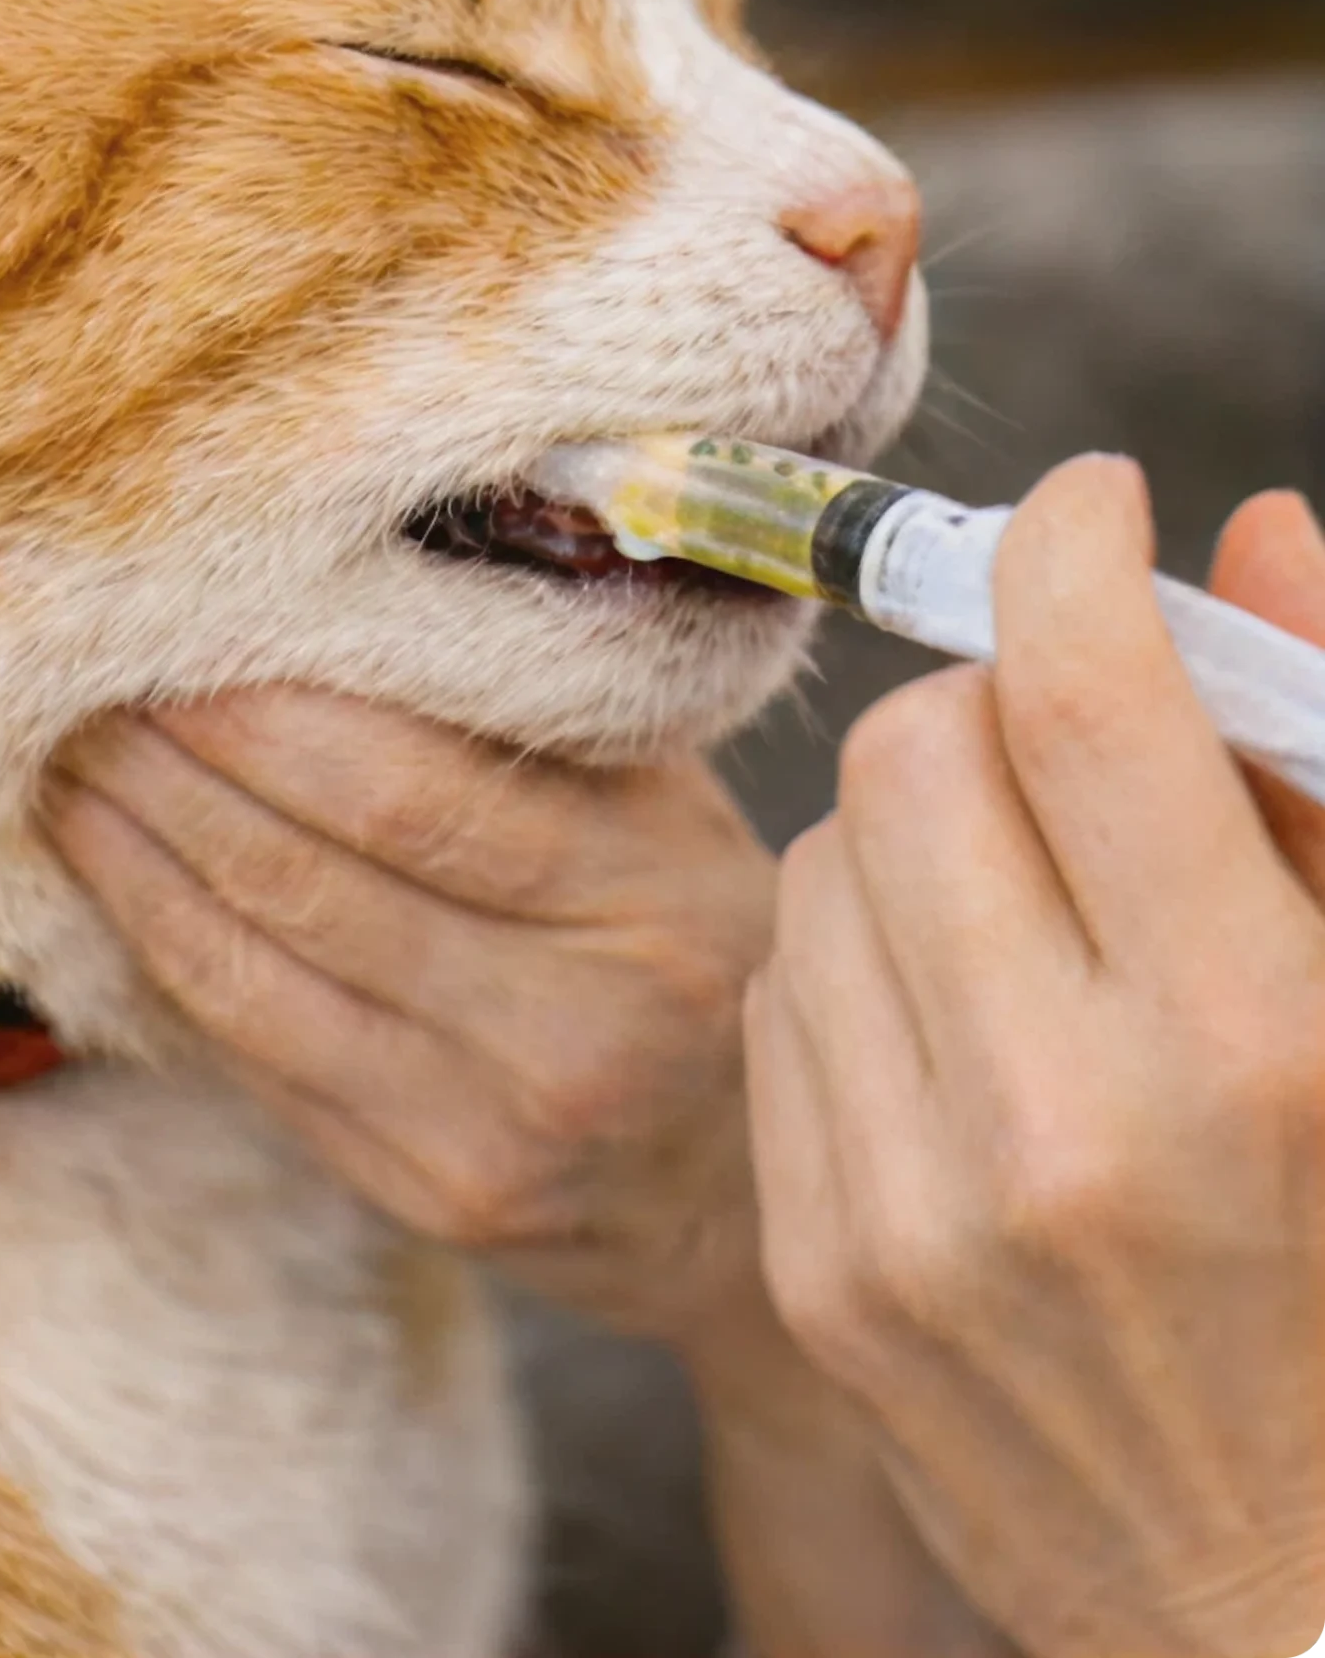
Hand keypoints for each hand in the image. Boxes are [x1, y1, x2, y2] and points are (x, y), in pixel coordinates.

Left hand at [46, 692, 773, 1338]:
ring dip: (133, 854)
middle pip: (310, 872)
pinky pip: (255, 1055)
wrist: (744, 1190)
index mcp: (651, 892)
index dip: (265, 709)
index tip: (179, 626)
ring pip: (253, 969)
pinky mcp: (424, 1199)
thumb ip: (545, 717)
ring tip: (68, 765)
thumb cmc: (693, 945)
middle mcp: (576, 1022)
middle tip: (83, 677)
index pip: (410, 790)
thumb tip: (357, 593)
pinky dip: (164, 952)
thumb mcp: (672, 814)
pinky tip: (113, 879)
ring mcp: (491, 1129)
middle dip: (172, 764)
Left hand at [746, 463, 1324, 1657]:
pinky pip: (780, 997)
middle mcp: (1060, 1124)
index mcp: (1250, 1044)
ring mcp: (913, 1207)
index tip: (1087, 506)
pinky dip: (859, 958)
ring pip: (823, 860)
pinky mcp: (823, 1262)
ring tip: (1029, 901)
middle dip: (993, 703)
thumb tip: (1262, 530)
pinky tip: (962, 1013)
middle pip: (917, 755)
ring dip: (919, 831)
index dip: (1072, 551)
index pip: (1087, 704)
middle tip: (1072, 744)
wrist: (1285, 1603)